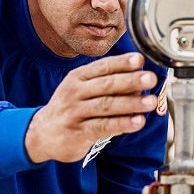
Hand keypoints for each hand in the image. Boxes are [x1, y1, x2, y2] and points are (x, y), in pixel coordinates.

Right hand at [25, 53, 157, 163]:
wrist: (42, 133)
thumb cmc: (71, 108)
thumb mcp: (82, 89)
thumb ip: (108, 84)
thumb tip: (139, 81)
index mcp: (78, 77)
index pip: (103, 67)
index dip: (122, 63)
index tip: (140, 60)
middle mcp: (75, 92)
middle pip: (106, 84)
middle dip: (130, 80)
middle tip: (150, 79)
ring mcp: (75, 112)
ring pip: (107, 105)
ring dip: (131, 103)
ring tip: (150, 102)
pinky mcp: (78, 132)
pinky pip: (103, 126)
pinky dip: (122, 124)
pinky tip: (138, 122)